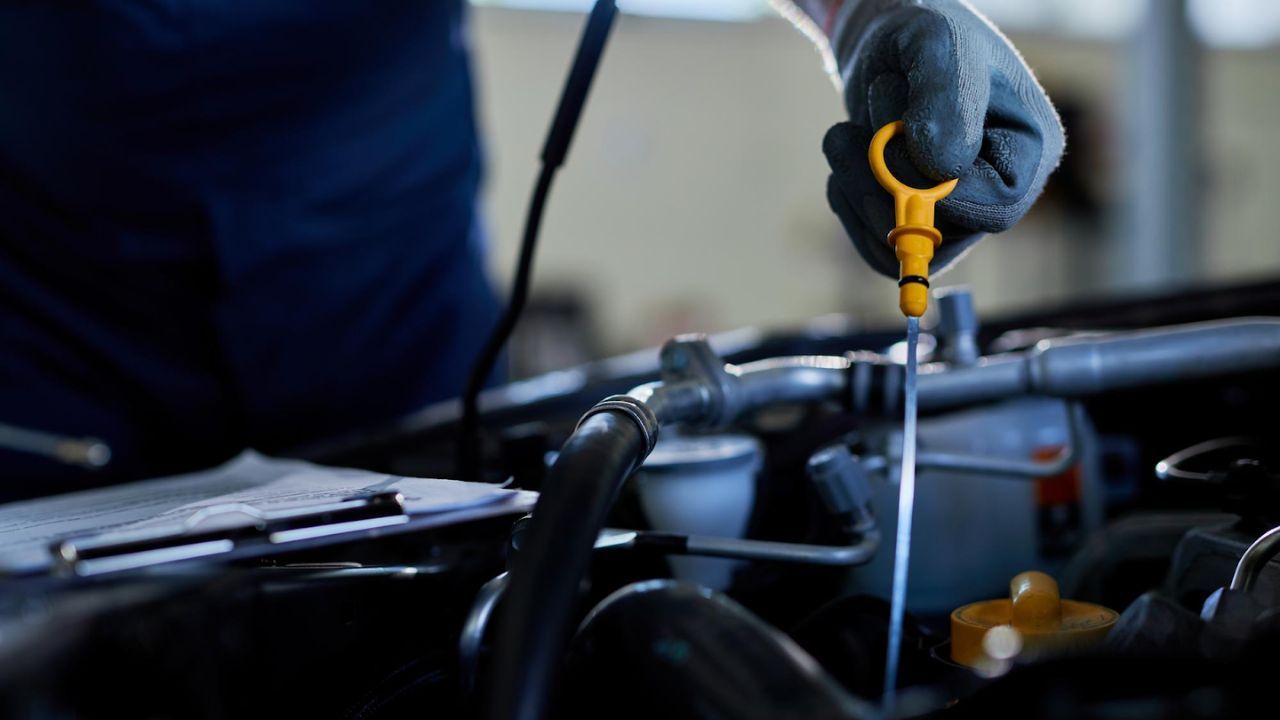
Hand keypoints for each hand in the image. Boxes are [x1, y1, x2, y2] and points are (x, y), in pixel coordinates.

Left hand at [823, 0, 1064, 277]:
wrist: (885, 44)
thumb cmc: (923, 34)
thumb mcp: (937, 43)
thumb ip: (947, 95)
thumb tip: (942, 168)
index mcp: (1031, 148)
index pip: (997, 207)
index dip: (940, 192)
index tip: (897, 142)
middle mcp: (999, 189)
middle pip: (944, 231)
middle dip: (884, 184)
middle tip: (846, 132)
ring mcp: (957, 212)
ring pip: (903, 243)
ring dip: (857, 189)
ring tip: (844, 135)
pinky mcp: (916, 221)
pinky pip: (877, 247)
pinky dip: (848, 203)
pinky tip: (845, 159)